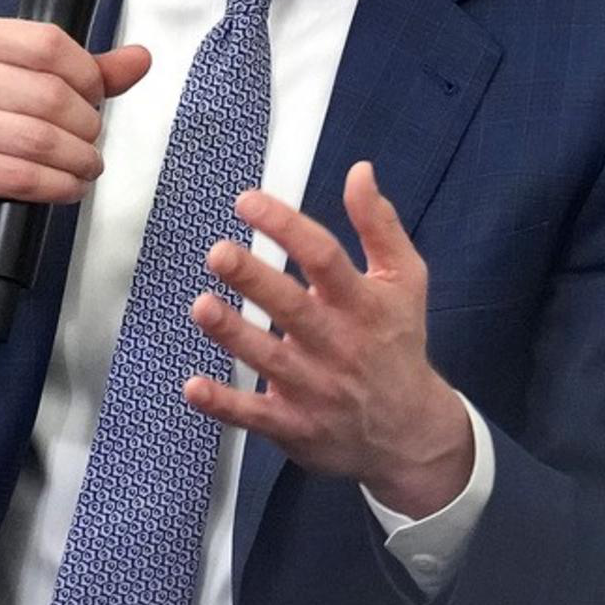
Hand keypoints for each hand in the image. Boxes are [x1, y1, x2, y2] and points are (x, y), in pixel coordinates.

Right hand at [0, 15, 154, 268]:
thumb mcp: (27, 88)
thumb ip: (84, 73)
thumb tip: (139, 58)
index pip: (49, 43)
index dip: (87, 75)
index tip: (93, 98)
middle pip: (50, 94)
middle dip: (86, 125)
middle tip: (90, 142)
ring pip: (40, 139)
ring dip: (79, 160)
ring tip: (85, 167)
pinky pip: (24, 176)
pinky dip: (60, 186)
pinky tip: (68, 187)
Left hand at [185, 164, 475, 516]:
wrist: (410, 433)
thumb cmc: (399, 345)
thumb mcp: (405, 281)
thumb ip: (380, 226)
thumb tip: (361, 171)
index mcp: (363, 304)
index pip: (324, 258)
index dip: (286, 227)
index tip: (247, 202)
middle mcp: (339, 345)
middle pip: (294, 308)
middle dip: (255, 280)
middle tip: (219, 253)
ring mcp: (315, 388)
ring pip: (269, 359)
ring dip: (233, 334)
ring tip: (202, 307)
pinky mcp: (295, 425)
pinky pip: (255, 415)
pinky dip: (224, 404)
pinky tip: (193, 386)